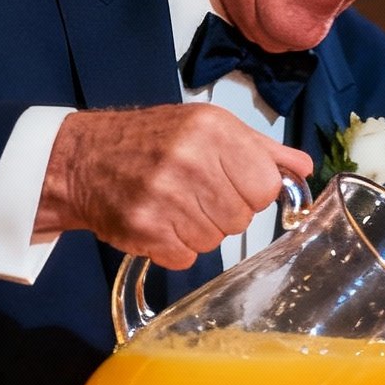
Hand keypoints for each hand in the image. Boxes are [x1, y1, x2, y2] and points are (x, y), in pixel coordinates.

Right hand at [37, 104, 314, 268]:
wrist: (81, 159)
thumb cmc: (149, 141)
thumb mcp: (206, 127)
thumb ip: (260, 149)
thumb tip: (303, 167)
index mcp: (213, 130)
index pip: (266, 186)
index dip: (251, 192)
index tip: (230, 184)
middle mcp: (190, 160)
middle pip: (242, 218)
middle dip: (223, 213)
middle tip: (194, 194)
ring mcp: (165, 196)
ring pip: (215, 241)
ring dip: (198, 231)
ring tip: (173, 206)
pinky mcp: (145, 228)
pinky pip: (185, 257)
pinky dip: (173, 247)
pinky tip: (158, 222)